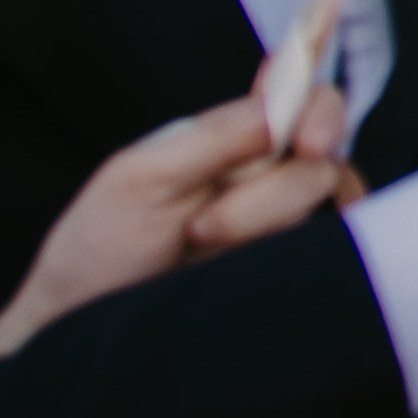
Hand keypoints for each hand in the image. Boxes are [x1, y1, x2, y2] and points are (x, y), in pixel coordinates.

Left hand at [0, 98, 353, 362]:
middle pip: (320, 151)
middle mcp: (268, 169)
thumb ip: (214, 137)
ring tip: (203, 248)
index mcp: (231, 134)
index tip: (309, 139)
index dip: (319, 96)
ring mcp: (285, 218)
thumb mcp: (141, 177)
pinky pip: (332, 244)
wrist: (86, 325)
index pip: (297, 93)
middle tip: (204, 227)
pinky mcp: (292, 262)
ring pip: (325, 196)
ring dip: (265, 223)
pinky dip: (306, 250)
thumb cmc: (101, 246)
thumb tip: (282, 111)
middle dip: (272, 189)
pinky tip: (265, 266)